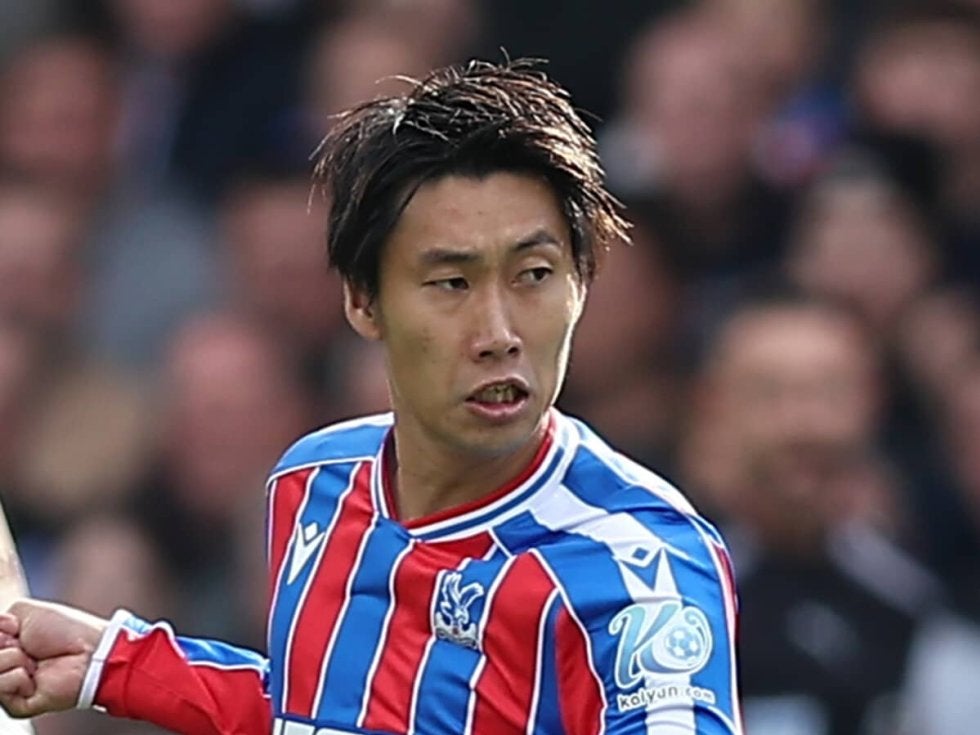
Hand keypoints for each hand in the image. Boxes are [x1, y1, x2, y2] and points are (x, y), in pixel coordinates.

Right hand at [0, 599, 108, 717]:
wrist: (90, 651)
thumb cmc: (66, 630)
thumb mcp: (25, 612)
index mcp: (7, 646)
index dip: (1, 631)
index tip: (16, 628)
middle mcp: (6, 666)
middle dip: (4, 643)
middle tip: (28, 645)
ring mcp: (11, 687)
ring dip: (13, 659)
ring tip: (35, 661)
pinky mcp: (17, 706)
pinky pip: (1, 688)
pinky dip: (19, 677)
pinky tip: (35, 676)